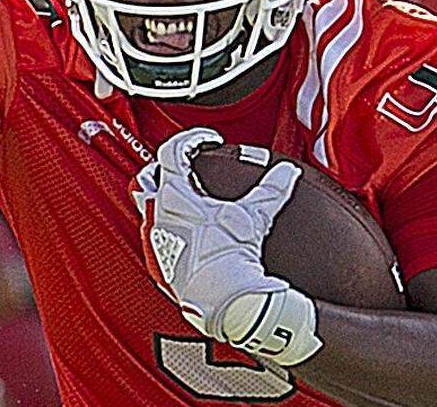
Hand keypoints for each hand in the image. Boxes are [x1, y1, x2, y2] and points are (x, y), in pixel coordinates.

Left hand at [132, 128, 322, 365]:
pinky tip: (189, 235)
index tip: (208, 141)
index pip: (171, 151)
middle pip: (150, 178)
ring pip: (149, 209)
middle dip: (167, 169)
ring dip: (166, 200)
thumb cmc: (230, 255)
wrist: (222, 298)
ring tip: (189, 201)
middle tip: (189, 168)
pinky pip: (157, 239)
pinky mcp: (159, 264)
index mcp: (174, 195)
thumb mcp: (254, 215)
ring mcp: (155, 241)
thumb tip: (287, 172)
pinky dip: (170, 230)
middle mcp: (157, 215)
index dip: (191, 139)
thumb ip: (272, 188)